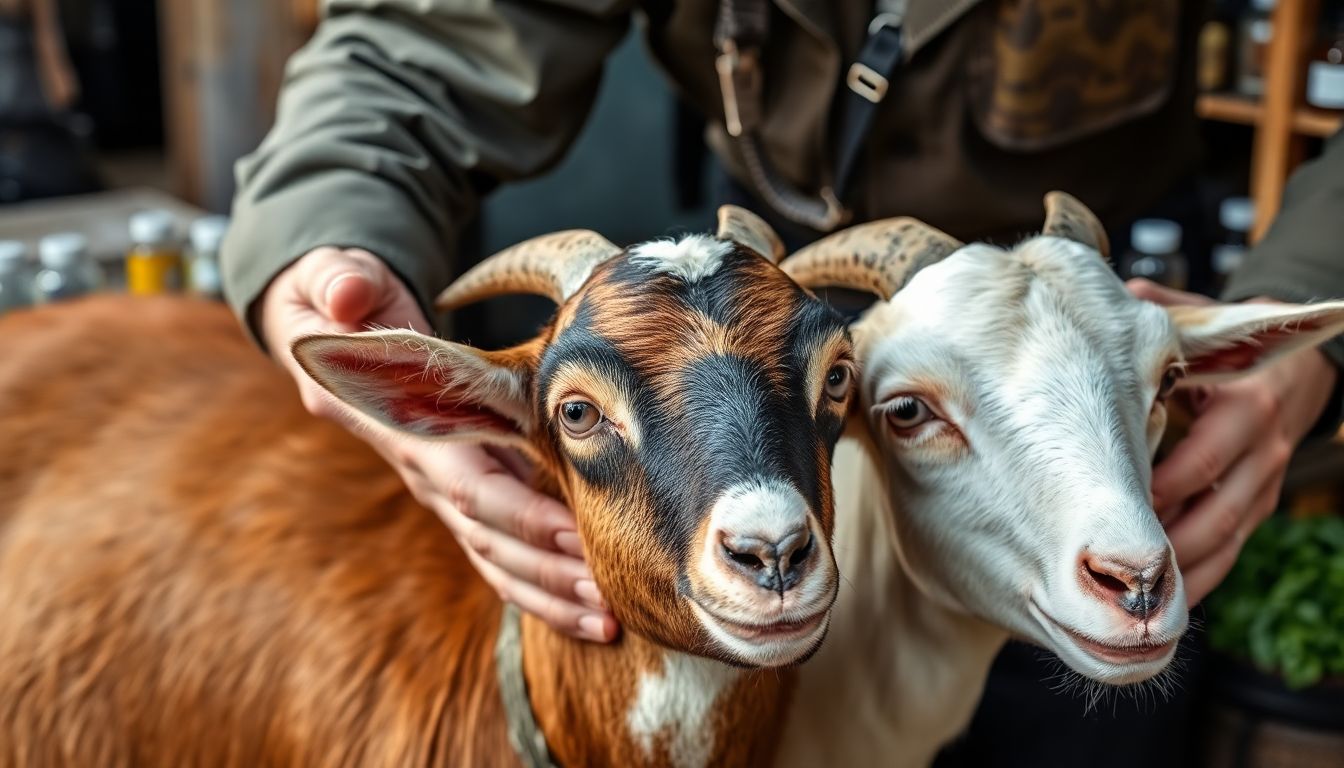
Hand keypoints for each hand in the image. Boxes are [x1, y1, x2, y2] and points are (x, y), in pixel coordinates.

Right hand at [258, 246, 616, 641]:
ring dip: (549, 595)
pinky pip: (501, 554)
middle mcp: (424, 470)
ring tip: (608, 622)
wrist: (323, 331)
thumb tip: (354, 295)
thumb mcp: (333, 282)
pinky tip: (585, 612)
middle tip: (608, 597)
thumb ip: (342, 286)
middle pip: (490, 536)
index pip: (465, 484)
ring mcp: (444, 488)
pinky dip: (540, 588)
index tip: (572, 534)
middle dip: (548, 571)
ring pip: (496, 559)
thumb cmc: (340, 303)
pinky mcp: (465, 492)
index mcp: (406, 428)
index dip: (518, 513)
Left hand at [1127, 280, 1337, 604]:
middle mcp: (1261, 453)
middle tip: (1108, 564)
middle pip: (1212, 515)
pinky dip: (1197, 577)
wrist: (1296, 372)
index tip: (1104, 509)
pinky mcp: (1258, 509)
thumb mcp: (1203, 327)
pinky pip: (1229, 552)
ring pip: (1222, 543)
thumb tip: (1120, 292)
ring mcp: (1263, 487)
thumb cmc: (1228, 351)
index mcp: (1245, 409)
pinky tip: (1159, 598)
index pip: (1199, 464)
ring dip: (1177, 572)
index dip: (1153, 492)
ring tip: (1128, 596)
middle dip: (1161, 545)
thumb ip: (1162, 311)